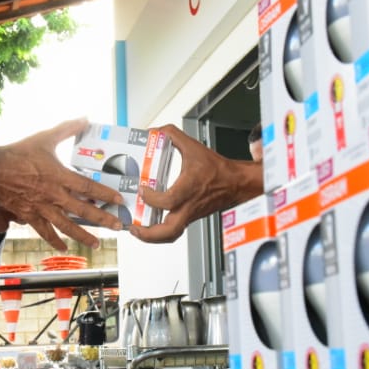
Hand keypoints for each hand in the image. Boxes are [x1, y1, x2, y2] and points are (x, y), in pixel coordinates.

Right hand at [0, 119, 123, 249]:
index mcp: (59, 176)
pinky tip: (63, 248)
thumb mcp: (44, 138)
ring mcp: (42, 208)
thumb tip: (85, 118)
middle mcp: (53, 195)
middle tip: (118, 226)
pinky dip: (54, 241)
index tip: (119, 201)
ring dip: (83, 236)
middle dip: (102, 219)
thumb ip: (67, 129)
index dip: (105, 194)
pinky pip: (45, 232)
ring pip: (66, 226)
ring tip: (97, 243)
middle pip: (83, 211)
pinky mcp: (29, 215)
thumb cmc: (18, 153)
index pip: (88, 187)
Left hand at [128, 123, 263, 243]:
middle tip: (133, 227)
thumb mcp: (194, 147)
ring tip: (138, 231)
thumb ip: (173, 135)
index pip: (168, 201)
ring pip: (171, 235)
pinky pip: (174, 231)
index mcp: (189, 189)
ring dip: (152, 237)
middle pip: (169, 230)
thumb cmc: (218, 169)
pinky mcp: (190, 217)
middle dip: (148, 233)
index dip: (152, 198)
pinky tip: (150, 224)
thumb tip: (156, 131)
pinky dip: (160, 232)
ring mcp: (190, 215)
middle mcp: (189, 206)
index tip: (143, 189)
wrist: (236, 183)